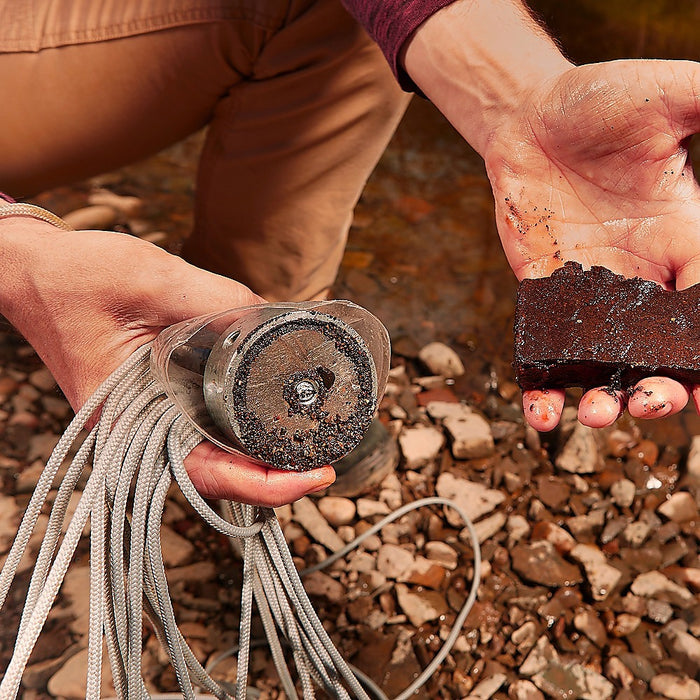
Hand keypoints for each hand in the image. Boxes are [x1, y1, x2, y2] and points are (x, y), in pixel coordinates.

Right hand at [0, 218, 335, 503]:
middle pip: (220, 474)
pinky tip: (273, 416)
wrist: (34, 271)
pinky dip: (241, 428)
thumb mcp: (153, 279)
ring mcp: (147, 417)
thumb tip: (275, 320)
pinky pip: (204, 425)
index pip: (208, 474)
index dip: (268, 485)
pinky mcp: (155, 398)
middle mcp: (139, 430)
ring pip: (215, 454)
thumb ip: (219, 300)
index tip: (315, 476)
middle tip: (328, 458)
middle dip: (277, 475)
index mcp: (130, 420)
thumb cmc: (75, 278)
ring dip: (262, 455)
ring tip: (312, 443)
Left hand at [485, 59, 699, 428]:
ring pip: (608, 360)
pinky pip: (545, 349)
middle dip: (665, 386)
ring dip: (608, 397)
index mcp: (686, 237)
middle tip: (652, 402)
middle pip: (664, 349)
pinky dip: (544, 387)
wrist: (531, 118)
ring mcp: (590, 290)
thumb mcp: (666, 97)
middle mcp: (643, 275)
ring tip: (598, 414)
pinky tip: (544, 416)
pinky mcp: (543, 294)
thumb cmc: (599, 101)